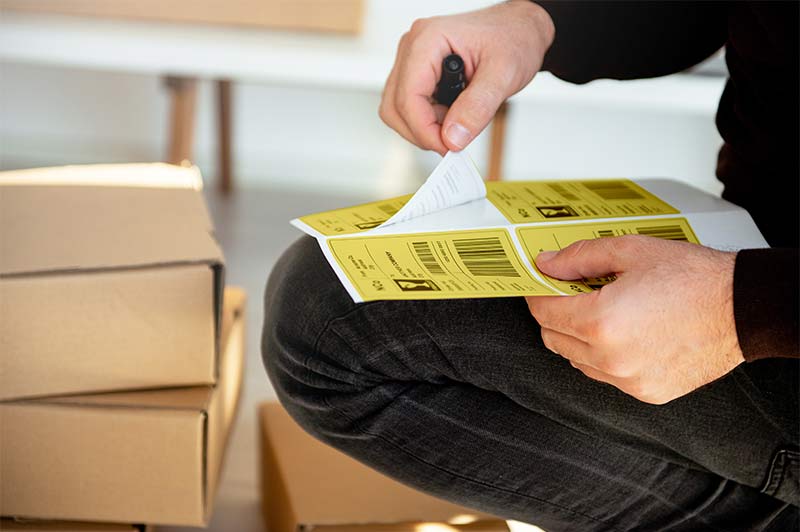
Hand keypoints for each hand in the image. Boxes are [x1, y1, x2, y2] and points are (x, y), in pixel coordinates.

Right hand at [379, 1, 554, 153]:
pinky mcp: (416, 74)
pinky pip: (408, 107)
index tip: (448, 147)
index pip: (408, 97)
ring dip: (423, 128)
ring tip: (456, 123)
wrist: (518, 30)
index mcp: (429, 40)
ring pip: (397, 110)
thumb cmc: (513, 39)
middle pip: (395, 107)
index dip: (425, 130)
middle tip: (452, 142)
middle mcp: (413, 48)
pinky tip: (452, 115)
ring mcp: (411, 61)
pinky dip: (428, 121)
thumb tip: (453, 138)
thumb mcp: (504, 74)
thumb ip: (478, 107)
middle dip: (422, 132)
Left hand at [525, 235, 744, 404]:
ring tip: (604, 311)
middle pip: (553, 338)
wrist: (742, 309)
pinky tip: (625, 333)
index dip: (538, 292)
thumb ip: (579, 258)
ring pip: (576, 360)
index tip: (543, 281)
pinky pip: (606, 376)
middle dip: (554, 313)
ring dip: (577, 337)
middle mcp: (610, 359)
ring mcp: (628, 381)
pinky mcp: (646, 393)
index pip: (543, 311)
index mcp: (600, 323)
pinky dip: (603, 356)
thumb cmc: (692, 278)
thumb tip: (547, 265)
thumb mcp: (630, 251)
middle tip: (572, 292)